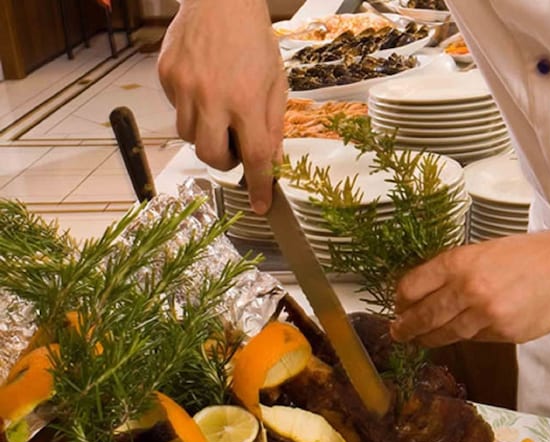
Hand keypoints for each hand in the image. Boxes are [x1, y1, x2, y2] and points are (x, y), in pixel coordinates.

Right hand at [158, 0, 285, 212]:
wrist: (220, 2)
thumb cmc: (253, 40)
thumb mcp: (276, 84)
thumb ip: (273, 125)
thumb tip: (271, 163)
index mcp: (247, 100)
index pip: (254, 157)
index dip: (257, 186)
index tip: (260, 205)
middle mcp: (212, 97)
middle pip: (212, 156)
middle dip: (226, 161)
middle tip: (236, 146)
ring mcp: (184, 87)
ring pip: (189, 137)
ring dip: (206, 137)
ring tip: (220, 114)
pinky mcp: (166, 77)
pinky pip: (176, 111)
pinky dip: (190, 110)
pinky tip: (203, 90)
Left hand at [391, 231, 549, 346]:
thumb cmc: (529, 254)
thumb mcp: (485, 250)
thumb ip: (456, 270)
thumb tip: (426, 291)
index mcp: (460, 261)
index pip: (414, 285)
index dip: (401, 299)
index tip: (398, 306)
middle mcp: (469, 288)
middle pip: (425, 316)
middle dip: (406, 327)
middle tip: (398, 333)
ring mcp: (487, 314)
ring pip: (448, 333)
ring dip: (431, 338)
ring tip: (421, 340)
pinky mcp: (504, 333)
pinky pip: (476, 339)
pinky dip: (468, 336)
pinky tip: (465, 332)